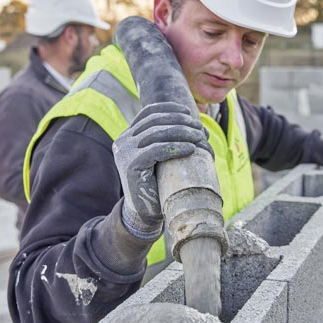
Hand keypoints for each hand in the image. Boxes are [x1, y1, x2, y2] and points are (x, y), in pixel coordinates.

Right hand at [113, 102, 210, 238]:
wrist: (145, 213)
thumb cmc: (158, 184)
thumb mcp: (161, 156)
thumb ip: (168, 139)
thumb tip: (197, 124)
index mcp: (128, 136)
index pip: (149, 113)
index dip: (170, 109)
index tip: (190, 113)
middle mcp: (123, 141)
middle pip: (154, 121)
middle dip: (180, 121)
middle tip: (199, 128)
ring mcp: (124, 153)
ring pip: (156, 133)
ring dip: (182, 132)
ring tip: (199, 137)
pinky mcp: (130, 166)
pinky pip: (156, 150)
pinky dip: (176, 147)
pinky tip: (191, 149)